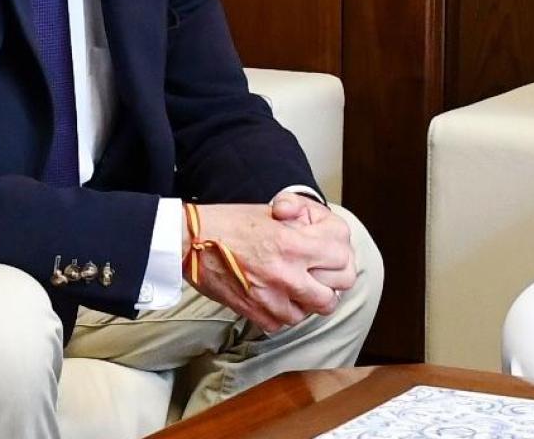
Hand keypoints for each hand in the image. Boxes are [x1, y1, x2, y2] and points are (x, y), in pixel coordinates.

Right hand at [185, 202, 354, 332]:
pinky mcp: (255, 313)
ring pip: (310, 312)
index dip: (340, 252)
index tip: (330, 250)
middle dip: (331, 282)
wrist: (190, 241)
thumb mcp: (273, 209)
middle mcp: (287, 274)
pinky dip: (284, 312)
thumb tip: (322, 230)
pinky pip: (283, 323)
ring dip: (308, 300)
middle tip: (321, 274)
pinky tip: (278, 296)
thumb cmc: (230, 222)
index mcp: (294, 244)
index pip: (342, 257)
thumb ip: (304, 218)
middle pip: (334, 293)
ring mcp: (271, 297)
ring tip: (298, 285)